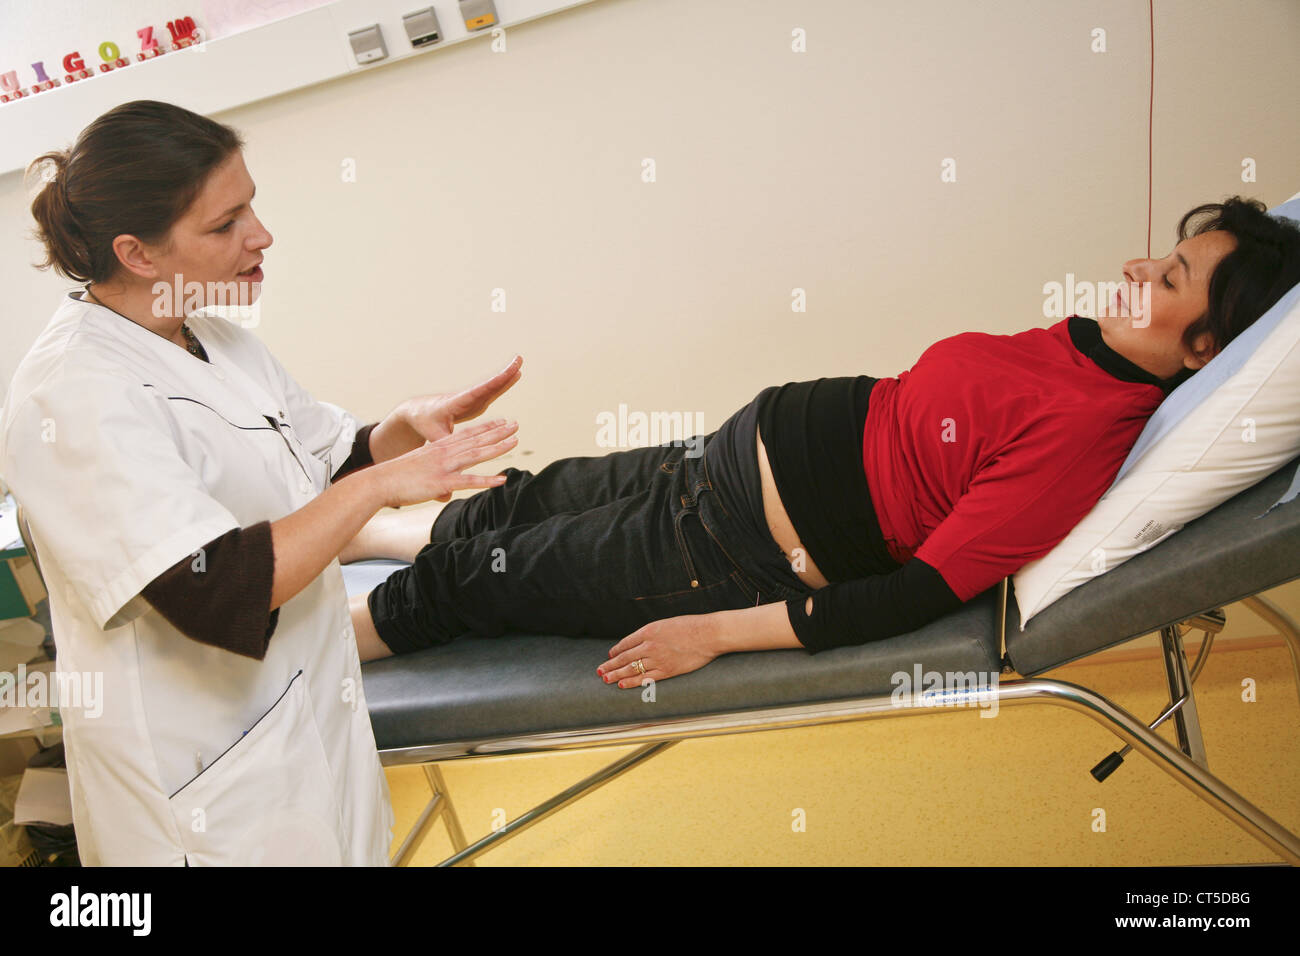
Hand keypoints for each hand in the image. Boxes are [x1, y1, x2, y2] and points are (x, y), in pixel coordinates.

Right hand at [376, 417, 518, 508]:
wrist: (380, 482)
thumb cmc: (398, 478)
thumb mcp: (421, 471)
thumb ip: (438, 479)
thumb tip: (447, 492)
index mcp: (439, 447)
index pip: (467, 434)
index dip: (486, 427)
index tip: (501, 422)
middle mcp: (444, 453)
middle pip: (475, 440)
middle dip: (497, 432)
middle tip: (516, 425)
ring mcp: (444, 466)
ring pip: (476, 455)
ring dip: (497, 448)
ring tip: (515, 442)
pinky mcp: (442, 482)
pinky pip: (469, 481)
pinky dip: (487, 480)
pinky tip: (502, 480)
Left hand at [401, 356, 522, 443]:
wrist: (418, 412)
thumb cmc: (425, 422)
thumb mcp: (434, 435)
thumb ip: (448, 443)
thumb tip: (456, 456)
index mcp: (456, 402)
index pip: (477, 392)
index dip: (492, 384)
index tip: (505, 374)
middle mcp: (466, 397)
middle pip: (488, 384)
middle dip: (504, 373)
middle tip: (518, 360)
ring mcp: (472, 399)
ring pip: (492, 386)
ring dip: (507, 375)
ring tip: (520, 363)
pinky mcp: (475, 403)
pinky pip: (493, 391)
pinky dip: (504, 384)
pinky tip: (515, 376)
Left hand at [597, 613, 721, 687]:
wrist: (708, 634)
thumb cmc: (691, 626)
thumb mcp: (667, 624)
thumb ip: (653, 633)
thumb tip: (642, 641)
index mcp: (649, 631)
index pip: (626, 642)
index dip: (616, 650)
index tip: (609, 655)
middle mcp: (650, 645)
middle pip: (624, 657)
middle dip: (610, 665)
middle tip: (599, 671)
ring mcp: (658, 659)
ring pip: (631, 669)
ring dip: (616, 675)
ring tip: (605, 679)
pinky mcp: (667, 670)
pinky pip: (645, 678)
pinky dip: (632, 682)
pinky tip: (622, 685)